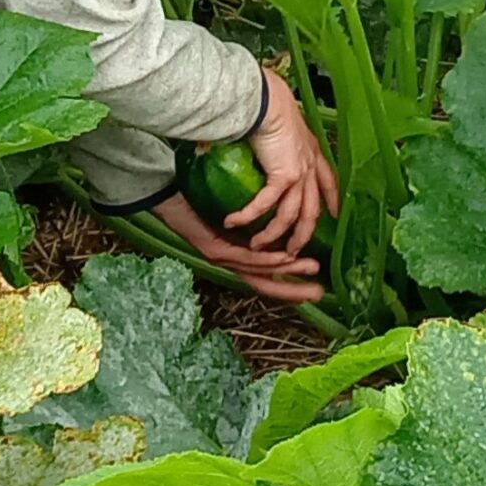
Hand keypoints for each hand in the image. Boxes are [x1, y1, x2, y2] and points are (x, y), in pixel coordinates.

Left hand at [152, 192, 325, 302]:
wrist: (165, 193)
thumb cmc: (197, 199)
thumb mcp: (232, 211)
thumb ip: (251, 220)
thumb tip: (281, 210)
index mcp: (234, 255)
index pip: (266, 276)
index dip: (290, 284)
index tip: (316, 284)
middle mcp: (228, 261)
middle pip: (264, 283)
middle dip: (292, 290)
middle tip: (319, 292)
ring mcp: (220, 258)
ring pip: (257, 271)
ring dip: (286, 271)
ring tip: (311, 267)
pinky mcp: (212, 249)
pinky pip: (243, 257)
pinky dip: (265, 259)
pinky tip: (283, 257)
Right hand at [230, 69, 341, 255]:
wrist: (267, 100)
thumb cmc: (267, 105)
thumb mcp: (276, 125)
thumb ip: (269, 140)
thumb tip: (255, 143)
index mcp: (312, 153)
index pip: (329, 182)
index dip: (332, 201)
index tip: (333, 215)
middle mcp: (309, 166)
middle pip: (312, 210)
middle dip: (303, 234)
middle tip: (292, 251)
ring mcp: (300, 173)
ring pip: (291, 216)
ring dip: (273, 233)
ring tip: (257, 246)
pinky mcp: (284, 176)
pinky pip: (267, 205)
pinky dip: (249, 215)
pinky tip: (234, 221)